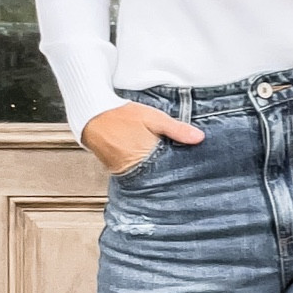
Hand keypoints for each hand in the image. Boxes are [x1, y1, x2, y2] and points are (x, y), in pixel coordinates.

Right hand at [82, 101, 204, 175]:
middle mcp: (134, 170)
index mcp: (147, 158)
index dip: (180, 169)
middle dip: (168, 172)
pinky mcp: (116, 171)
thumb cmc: (121, 115)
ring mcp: (124, 172)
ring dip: (155, 171)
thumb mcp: (154, 118)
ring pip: (146, 177)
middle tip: (177, 166)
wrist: (93, 115)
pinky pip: (134, 174)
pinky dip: (142, 169)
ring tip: (161, 162)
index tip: (190, 167)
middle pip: (159, 177)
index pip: (171, 171)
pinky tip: (146, 160)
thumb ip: (177, 130)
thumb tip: (199, 138)